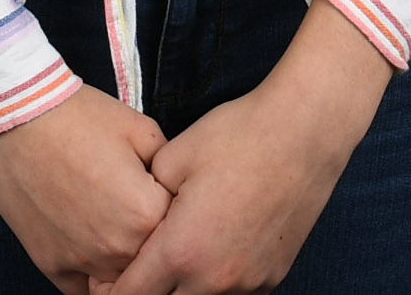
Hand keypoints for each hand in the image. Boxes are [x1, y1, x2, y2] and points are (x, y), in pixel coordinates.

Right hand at [0, 86, 172, 294]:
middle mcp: (116, 248)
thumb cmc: (77, 118)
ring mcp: (81, 261)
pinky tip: (90, 244)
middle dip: (149, 236)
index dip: (173, 209)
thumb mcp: (141, 129)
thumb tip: (175, 187)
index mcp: (145, 214)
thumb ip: (168, 167)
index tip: (160, 194)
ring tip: (112, 223)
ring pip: (119, 279)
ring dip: (123, 260)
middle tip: (134, 206)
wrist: (16, 118)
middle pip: (150, 258)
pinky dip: (91, 273)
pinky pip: (83, 288)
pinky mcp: (51, 264)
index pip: (179, 229)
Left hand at [103, 7, 393, 294]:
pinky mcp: (272, 277)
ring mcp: (247, 283)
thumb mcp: (172, 158)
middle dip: (147, 291)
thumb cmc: (239, 137)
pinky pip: (232, 293)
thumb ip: (142, 199)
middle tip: (139, 267)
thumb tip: (133, 218)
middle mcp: (214, 279)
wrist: (306, 132)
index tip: (104, 279)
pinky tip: (215, 249)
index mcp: (181, 251)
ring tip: (180, 254)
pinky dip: (215, 282)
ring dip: (182, 288)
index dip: (109, 291)